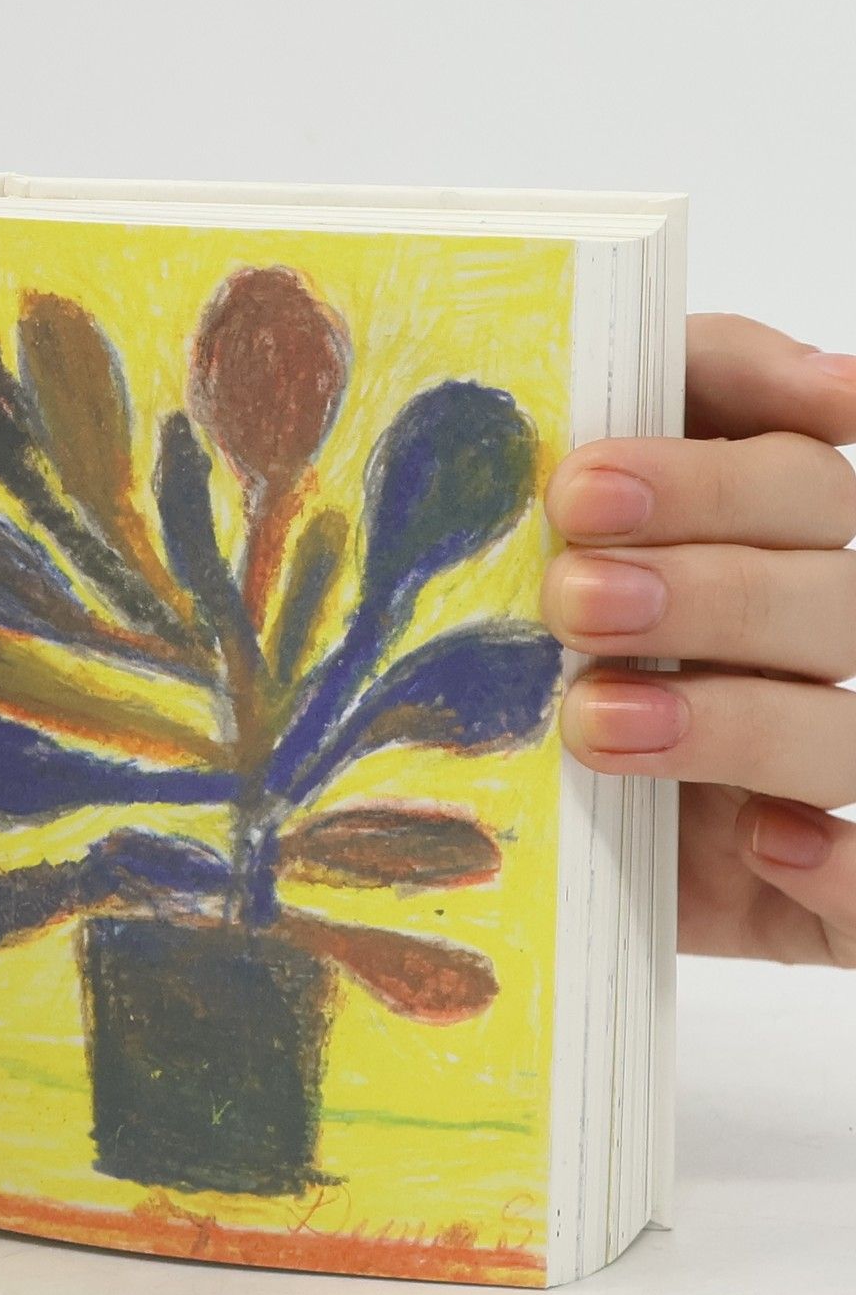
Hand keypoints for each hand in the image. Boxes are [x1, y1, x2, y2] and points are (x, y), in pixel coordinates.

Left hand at [544, 314, 855, 966]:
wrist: (475, 835)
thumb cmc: (524, 665)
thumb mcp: (560, 540)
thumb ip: (674, 413)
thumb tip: (836, 389)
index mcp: (775, 552)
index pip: (798, 486)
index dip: (707, 480)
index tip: (579, 488)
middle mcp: (816, 655)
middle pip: (829, 599)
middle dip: (706, 593)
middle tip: (574, 599)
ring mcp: (826, 781)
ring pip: (845, 736)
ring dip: (736, 722)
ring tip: (596, 720)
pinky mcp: (818, 906)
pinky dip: (843, 872)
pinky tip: (768, 841)